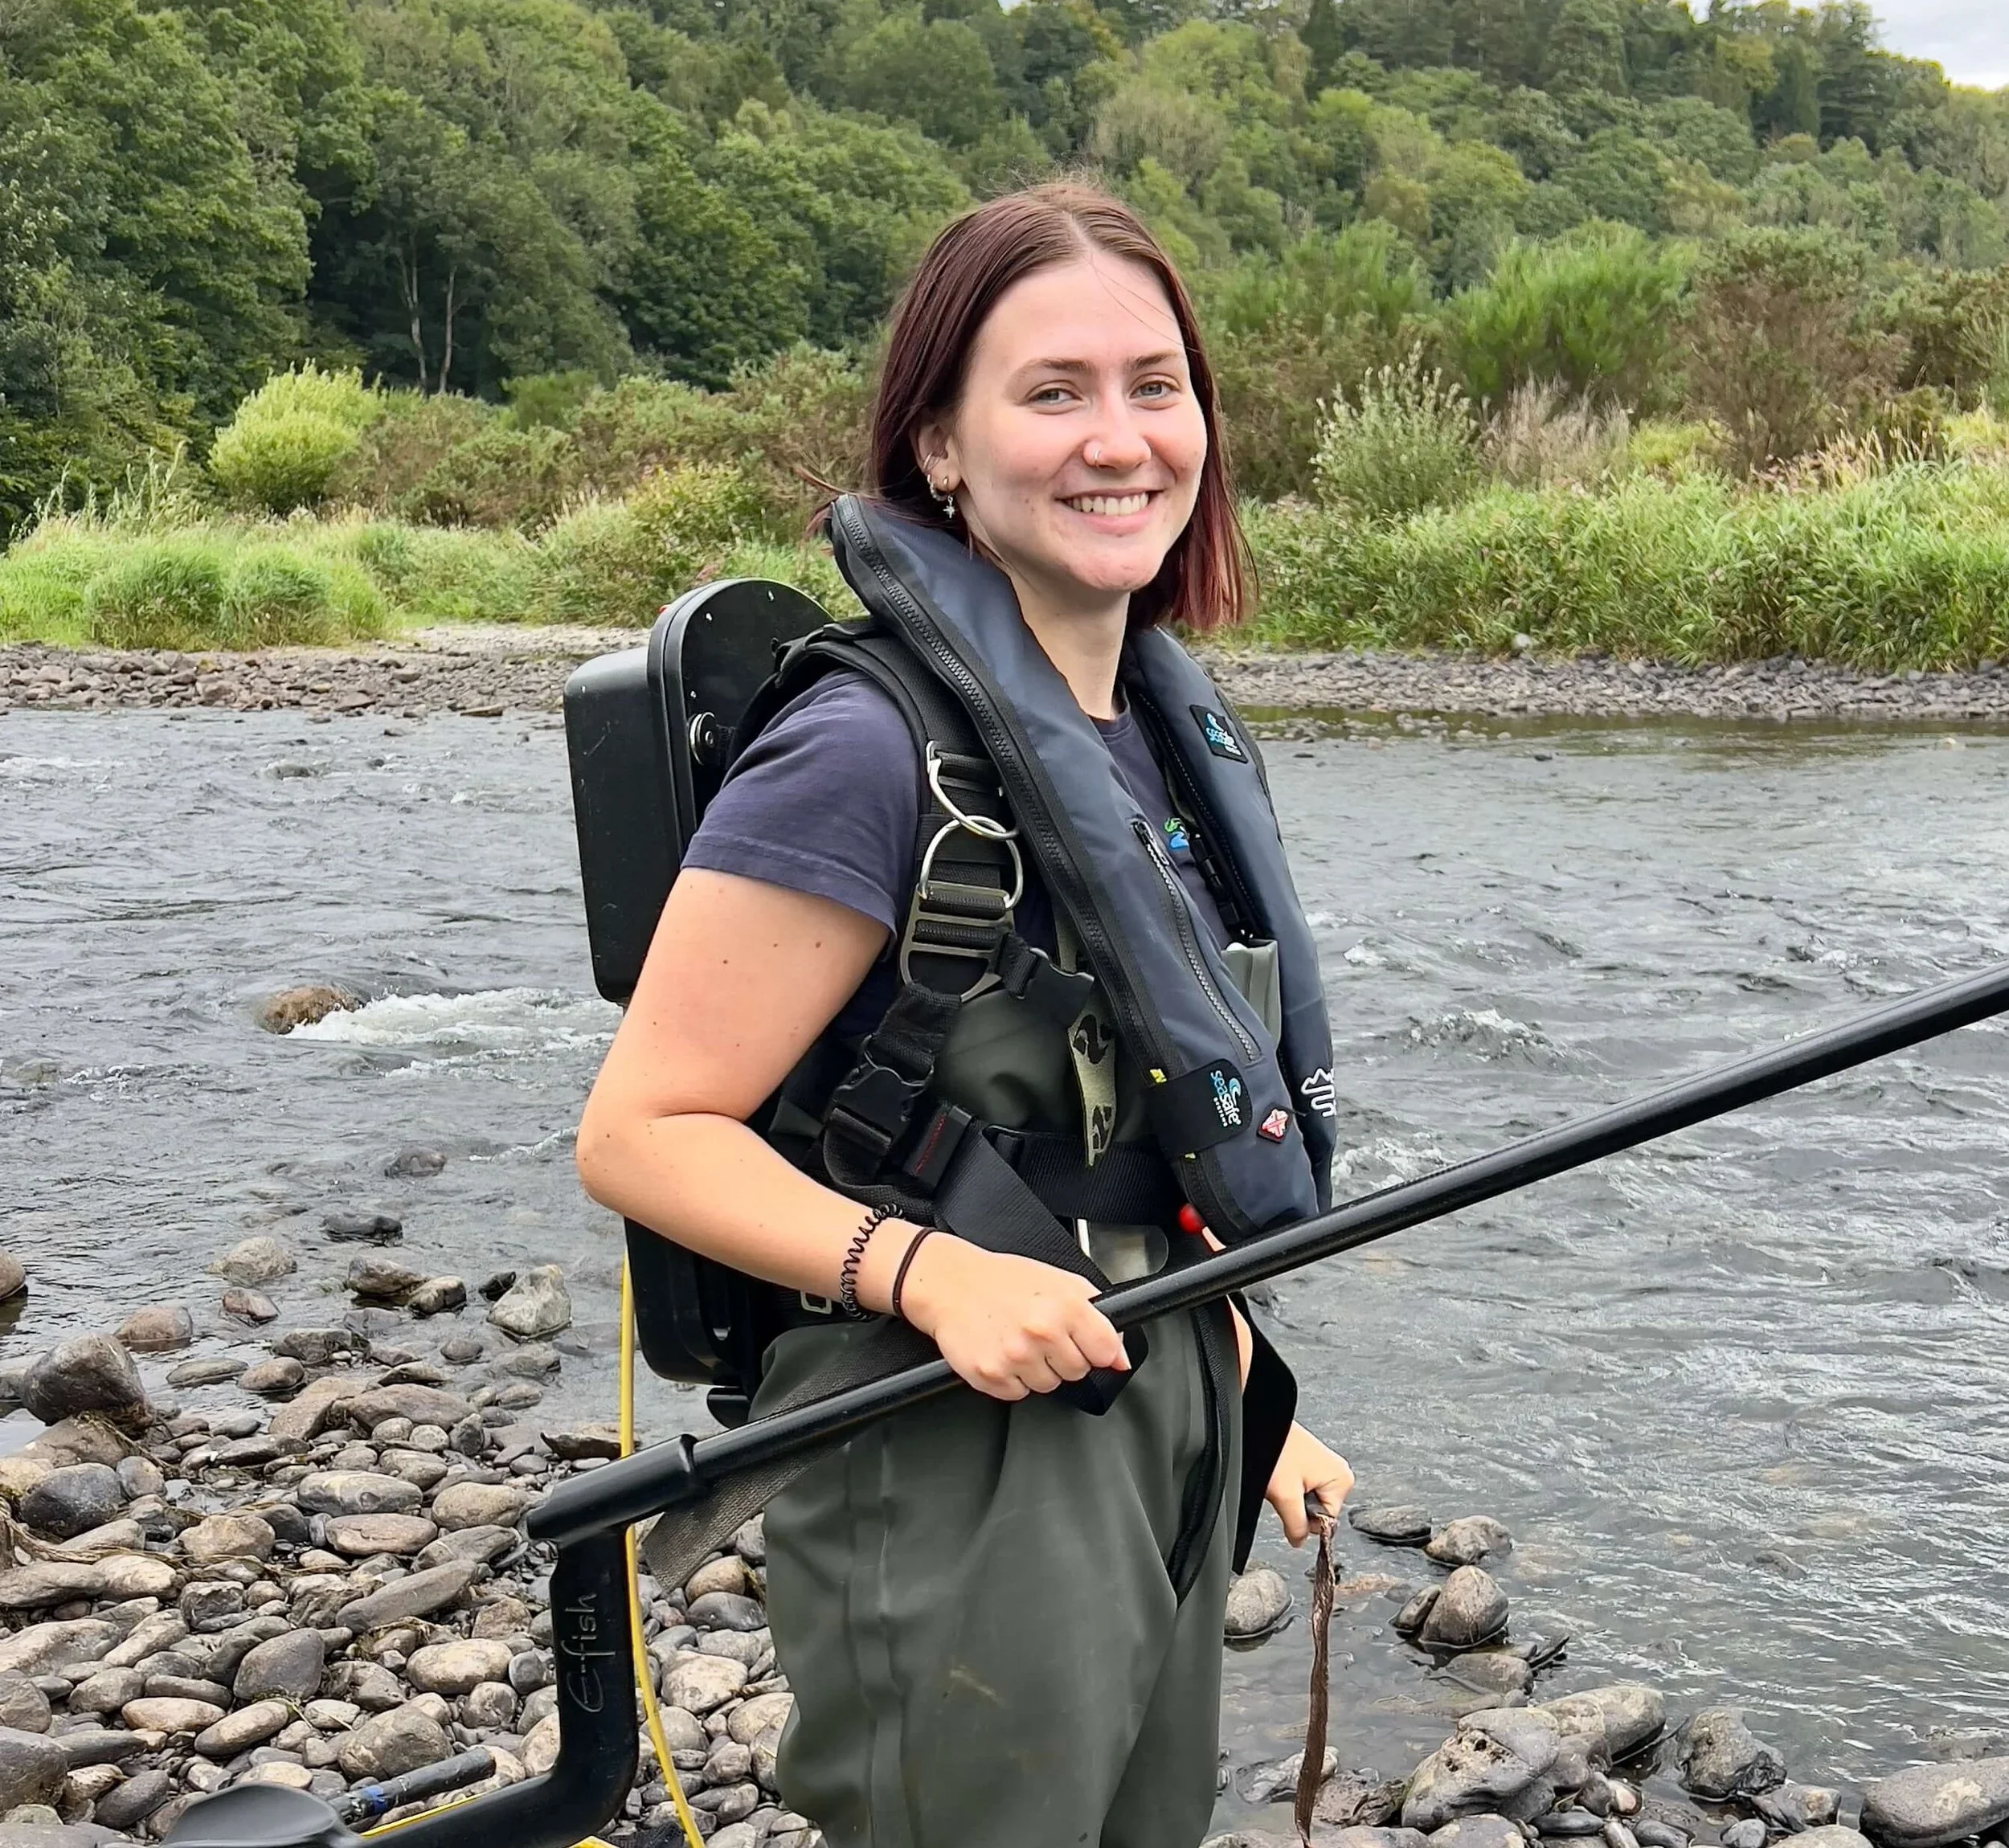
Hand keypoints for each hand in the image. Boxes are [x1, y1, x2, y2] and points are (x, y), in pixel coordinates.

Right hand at [894, 1234, 1127, 1401]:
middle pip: (1077, 1371)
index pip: (1106, 1350)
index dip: (1096, 1348)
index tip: (1082, 1340)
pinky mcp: (991, 1376)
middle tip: (1040, 1334)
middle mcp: (1042, 1332)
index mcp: (1065, 1305)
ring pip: (1049, 1386)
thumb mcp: (1059, 1282)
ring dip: (1037, 1369)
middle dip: (1063, 1356)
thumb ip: (1098, 1316)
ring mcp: (1015, 1357)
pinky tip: (1001, 1352)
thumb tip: (1121, 1357)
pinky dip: (1011, 1379)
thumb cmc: (1003, 1280)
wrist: (950, 1284)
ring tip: (1017, 1340)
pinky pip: (1018, 1394)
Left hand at [1265, 1422, 1352, 1544]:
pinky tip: (1283, 1473)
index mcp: (1342, 1480)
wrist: (1259, 1422)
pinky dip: (1290, 1485)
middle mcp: (1339, 1472)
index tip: (1290, 1504)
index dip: (1305, 1520)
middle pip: (1319, 1511)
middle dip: (1299, 1506)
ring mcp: (1326, 1466)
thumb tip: (1299, 1542)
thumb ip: (1296, 1526)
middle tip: (1285, 1487)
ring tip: (1283, 1477)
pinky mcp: (1312, 1462)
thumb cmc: (1275, 1451)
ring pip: (1309, 1500)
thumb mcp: (1285, 1497)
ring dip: (1293, 1495)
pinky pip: (1304, 1487)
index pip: (1327, 1521)